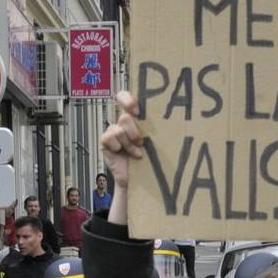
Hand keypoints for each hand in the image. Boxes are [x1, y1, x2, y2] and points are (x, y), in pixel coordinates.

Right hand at [100, 92, 143, 220]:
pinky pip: (108, 138)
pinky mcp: (105, 142)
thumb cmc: (150, 158)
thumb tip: (172, 117)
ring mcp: (112, 132)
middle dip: (134, 132)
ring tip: (136, 153)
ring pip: (118, 130)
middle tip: (141, 142)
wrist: (138, 179)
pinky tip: (121, 154)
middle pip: (124, 117)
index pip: (124, 97)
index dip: (127, 100)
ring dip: (128, 144)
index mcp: (134, 117)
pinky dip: (117, 147)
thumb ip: (155, 127)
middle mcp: (122, 122)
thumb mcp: (154, 140)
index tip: (137, 111)